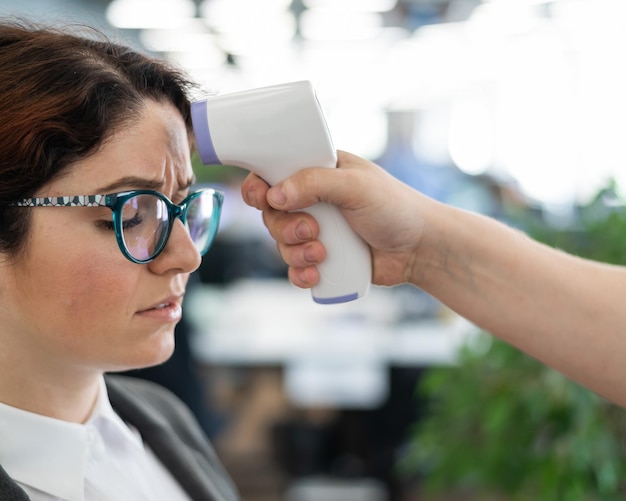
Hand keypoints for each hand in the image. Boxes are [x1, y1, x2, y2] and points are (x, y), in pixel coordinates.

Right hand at [241, 150, 427, 288]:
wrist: (420, 249)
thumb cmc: (396, 208)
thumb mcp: (356, 186)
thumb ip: (315, 183)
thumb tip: (275, 194)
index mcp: (318, 173)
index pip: (274, 173)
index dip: (261, 187)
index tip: (262, 200)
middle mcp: (313, 200)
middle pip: (272, 214)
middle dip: (285, 227)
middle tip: (311, 231)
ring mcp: (316, 230)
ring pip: (281, 243)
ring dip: (295, 252)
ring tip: (323, 254)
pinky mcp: (322, 258)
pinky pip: (295, 268)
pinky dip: (300, 273)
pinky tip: (317, 274)